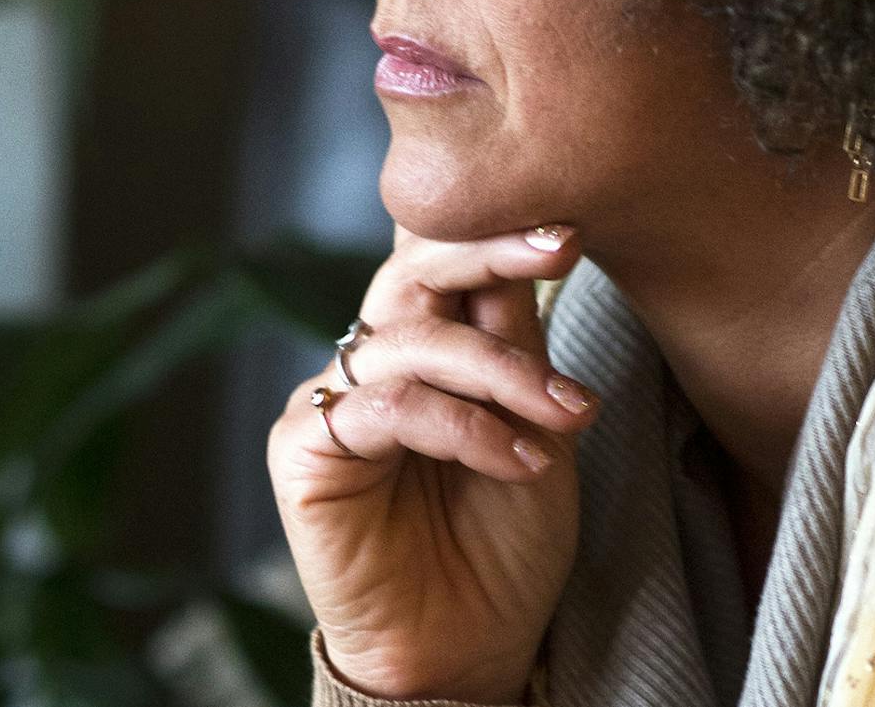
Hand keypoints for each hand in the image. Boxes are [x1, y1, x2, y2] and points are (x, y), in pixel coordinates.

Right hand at [268, 221, 596, 703]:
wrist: (471, 647)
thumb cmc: (504, 540)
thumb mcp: (537, 423)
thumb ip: (520, 340)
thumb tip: (537, 237)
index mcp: (424, 343)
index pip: (446, 261)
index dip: (498, 232)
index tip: (569, 225)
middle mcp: (371, 361)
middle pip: (411, 271)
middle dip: (489, 253)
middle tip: (558, 249)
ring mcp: (332, 401)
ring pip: (412, 340)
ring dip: (503, 370)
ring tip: (568, 413)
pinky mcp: (304, 451)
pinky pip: (388, 408)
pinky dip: (464, 426)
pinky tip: (519, 459)